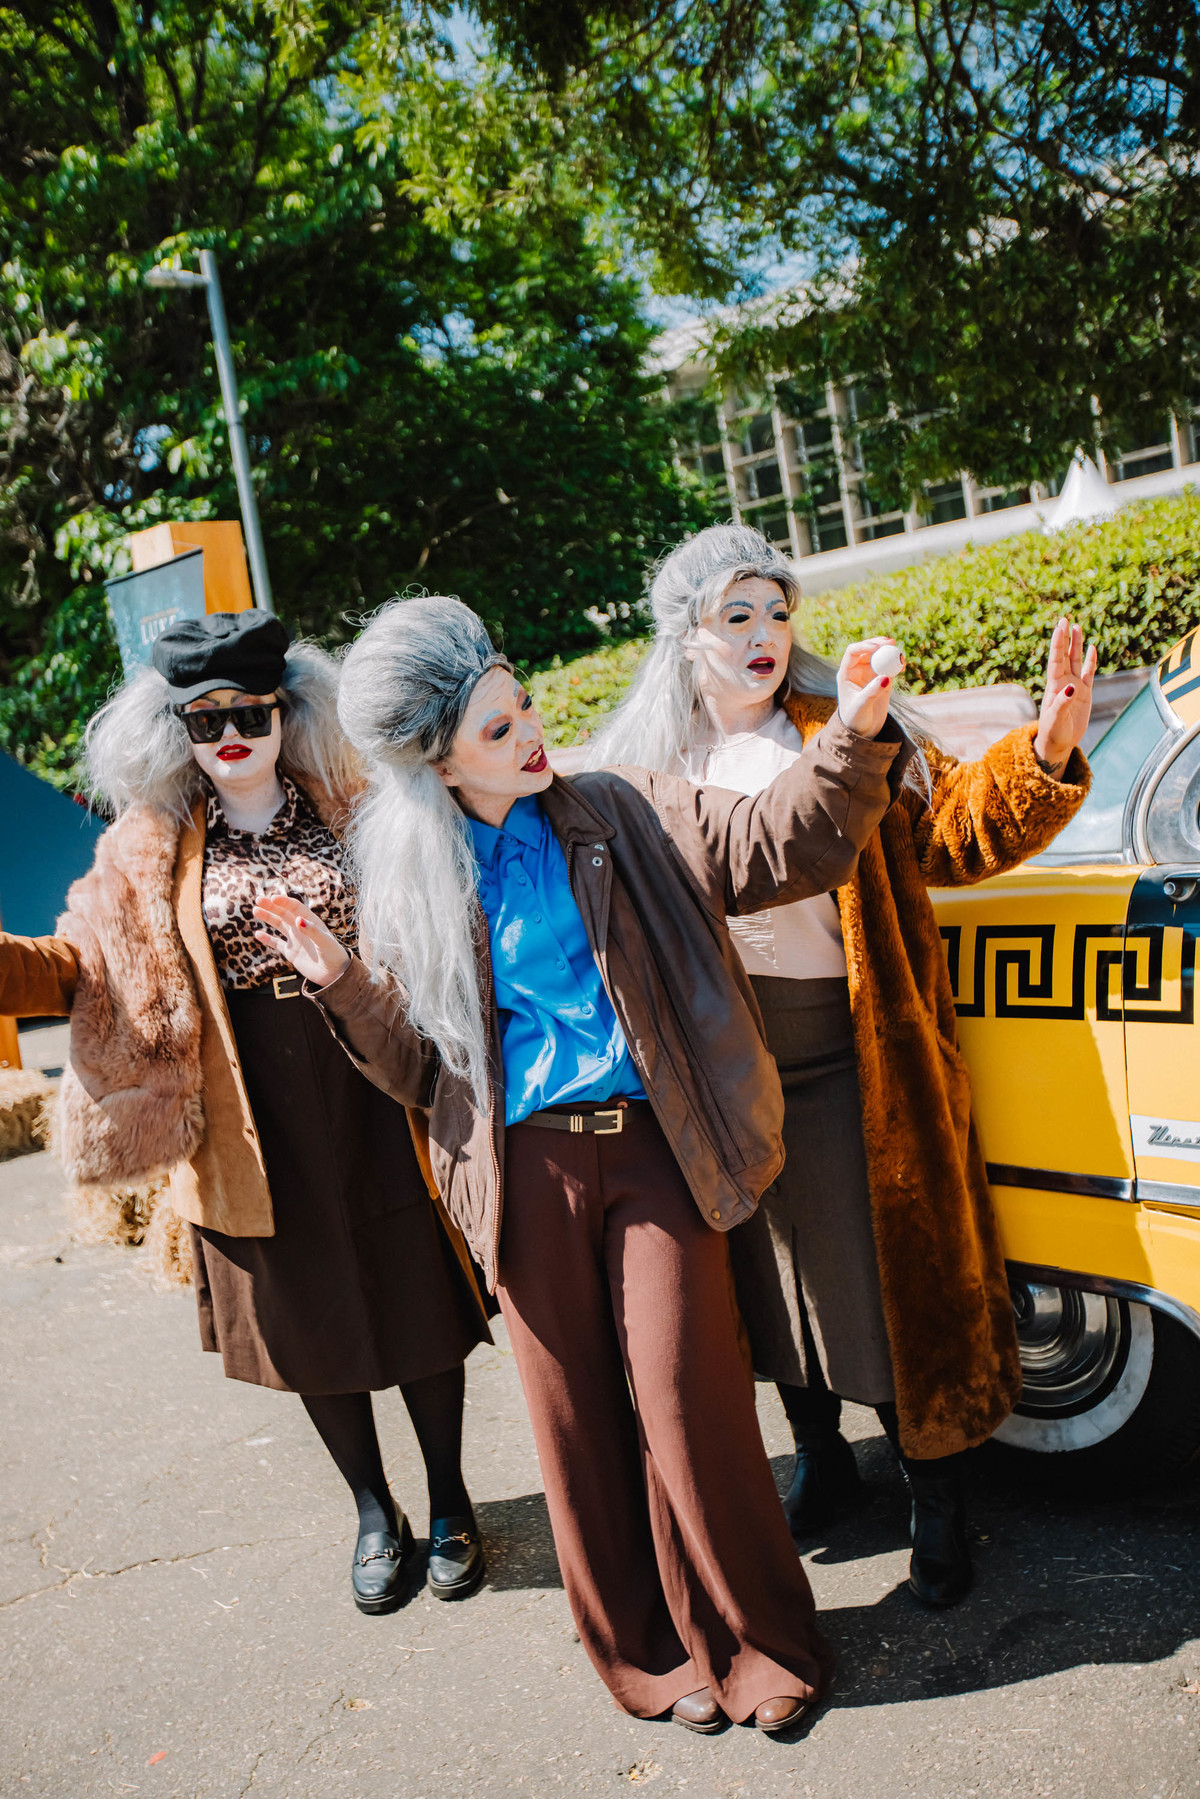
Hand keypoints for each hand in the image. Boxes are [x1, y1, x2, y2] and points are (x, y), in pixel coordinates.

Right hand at [252, 895, 349, 988]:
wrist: (335, 975)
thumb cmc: (334, 956)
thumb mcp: (324, 942)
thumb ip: (312, 931)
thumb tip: (298, 919)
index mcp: (311, 922)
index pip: (295, 908)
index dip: (284, 902)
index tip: (272, 897)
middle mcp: (302, 928)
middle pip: (284, 913)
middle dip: (271, 906)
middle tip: (258, 900)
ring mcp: (295, 940)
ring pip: (278, 925)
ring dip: (268, 917)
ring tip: (256, 910)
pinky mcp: (291, 952)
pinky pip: (276, 943)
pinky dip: (267, 939)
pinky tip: (257, 934)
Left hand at [836, 637, 895, 738]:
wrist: (862, 731)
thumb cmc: (855, 720)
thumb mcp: (862, 706)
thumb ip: (872, 691)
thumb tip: (886, 677)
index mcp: (846, 673)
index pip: (852, 652)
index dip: (864, 646)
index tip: (877, 647)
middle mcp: (857, 671)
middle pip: (868, 650)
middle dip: (879, 644)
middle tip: (891, 642)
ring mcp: (870, 674)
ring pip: (880, 657)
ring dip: (889, 653)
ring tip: (900, 656)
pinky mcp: (881, 680)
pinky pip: (889, 667)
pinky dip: (896, 664)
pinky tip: (902, 665)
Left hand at [1033, 616, 1096, 777]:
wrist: (1059, 743)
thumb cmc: (1053, 732)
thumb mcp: (1056, 719)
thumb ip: (1062, 703)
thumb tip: (1070, 689)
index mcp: (1054, 686)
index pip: (1056, 660)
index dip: (1057, 643)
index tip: (1059, 627)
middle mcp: (1063, 682)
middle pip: (1065, 655)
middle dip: (1065, 638)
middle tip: (1065, 619)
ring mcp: (1074, 687)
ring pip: (1076, 661)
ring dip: (1076, 645)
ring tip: (1077, 627)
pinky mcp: (1085, 694)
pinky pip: (1089, 673)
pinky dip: (1090, 660)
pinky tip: (1091, 647)